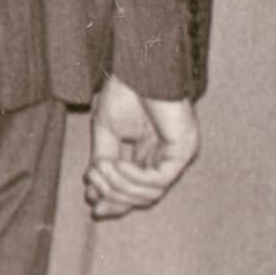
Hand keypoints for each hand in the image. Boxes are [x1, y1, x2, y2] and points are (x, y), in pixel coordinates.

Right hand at [82, 79, 199, 217]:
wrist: (138, 69)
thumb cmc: (123, 92)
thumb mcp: (104, 134)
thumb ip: (102, 163)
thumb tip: (92, 194)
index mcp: (150, 152)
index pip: (137, 188)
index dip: (115, 200)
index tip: (92, 205)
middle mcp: (167, 157)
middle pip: (144, 197)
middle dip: (114, 196)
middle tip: (91, 187)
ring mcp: (178, 155)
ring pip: (151, 193)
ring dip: (119, 186)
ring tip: (99, 169)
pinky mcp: (183, 150)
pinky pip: (158, 179)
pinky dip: (133, 177)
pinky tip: (116, 165)